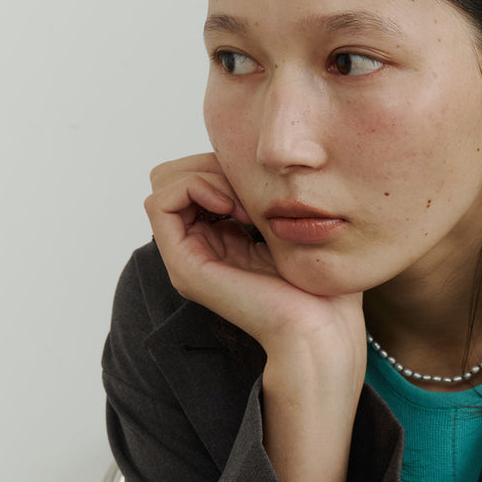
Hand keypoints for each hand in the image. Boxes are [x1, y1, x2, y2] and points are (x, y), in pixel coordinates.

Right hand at [145, 154, 364, 481]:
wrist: (321, 326)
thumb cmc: (320, 280)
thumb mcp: (289, 220)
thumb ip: (263, 192)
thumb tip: (252, 155)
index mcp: (223, 234)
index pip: (198, 171)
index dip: (224, 160)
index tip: (263, 182)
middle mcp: (200, 244)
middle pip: (177, 172)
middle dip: (213, 163)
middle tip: (251, 191)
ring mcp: (188, 255)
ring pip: (165, 181)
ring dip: (205, 174)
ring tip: (243, 203)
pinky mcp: (184, 265)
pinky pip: (159, 202)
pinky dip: (193, 187)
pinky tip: (231, 206)